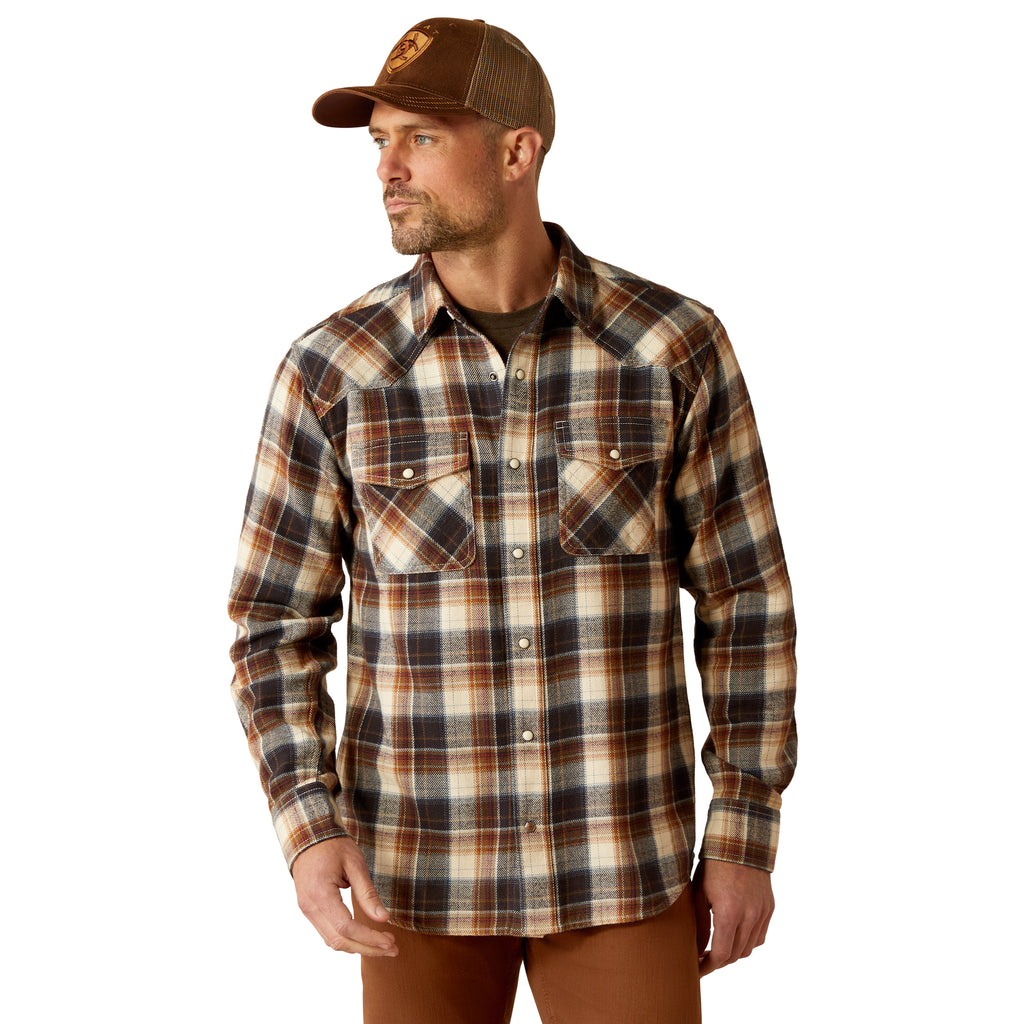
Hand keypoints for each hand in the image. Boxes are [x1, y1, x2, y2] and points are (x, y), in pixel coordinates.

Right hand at [291, 837, 398, 955]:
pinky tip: (365, 938)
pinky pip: (328, 932)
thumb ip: (368, 893)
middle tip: (393, 948)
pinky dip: (347, 939)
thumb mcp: (355, 863)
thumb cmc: (333, 846)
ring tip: (383, 946)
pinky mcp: (310, 910)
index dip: (369, 939)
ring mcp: (307, 910)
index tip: (391, 942)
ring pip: (332, 941)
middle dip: (367, 948)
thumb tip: (384, 919)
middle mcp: (310, 907)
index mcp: (320, 894)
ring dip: (358, 947)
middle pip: (339, 941)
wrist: (309, 835)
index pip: (346, 928)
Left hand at [693, 859, 773, 976]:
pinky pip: (760, 936)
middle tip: (703, 959)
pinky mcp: (769, 908)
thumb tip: (697, 949)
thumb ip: (700, 925)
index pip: (721, 954)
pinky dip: (748, 942)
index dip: (708, 966)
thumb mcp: (699, 893)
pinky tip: (735, 936)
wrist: (740, 842)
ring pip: (749, 948)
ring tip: (717, 948)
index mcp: (730, 912)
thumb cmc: (714, 864)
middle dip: (719, 961)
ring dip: (734, 953)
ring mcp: (762, 912)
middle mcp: (750, 916)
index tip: (697, 969)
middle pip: (736, 955)